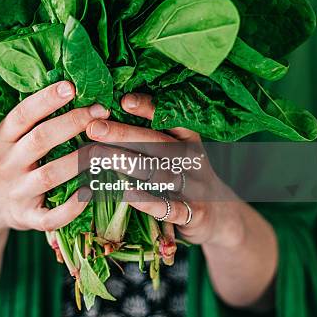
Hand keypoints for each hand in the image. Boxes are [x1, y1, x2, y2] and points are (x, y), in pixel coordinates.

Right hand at [0, 80, 109, 234]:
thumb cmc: (10, 158)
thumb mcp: (10, 136)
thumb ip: (33, 117)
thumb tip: (72, 82)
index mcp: (2, 139)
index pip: (22, 115)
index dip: (46, 99)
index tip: (71, 86)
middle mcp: (8, 164)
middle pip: (40, 140)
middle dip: (72, 123)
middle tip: (100, 110)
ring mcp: (17, 193)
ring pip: (50, 176)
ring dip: (80, 160)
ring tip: (106, 148)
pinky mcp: (28, 219)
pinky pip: (50, 217)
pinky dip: (71, 208)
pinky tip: (90, 192)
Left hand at [85, 92, 243, 248]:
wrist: (223, 217)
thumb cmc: (187, 178)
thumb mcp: (179, 155)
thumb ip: (152, 140)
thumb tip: (108, 119)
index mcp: (189, 141)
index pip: (169, 119)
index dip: (148, 108)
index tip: (123, 100)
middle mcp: (192, 159)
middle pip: (157, 143)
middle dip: (124, 134)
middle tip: (94, 128)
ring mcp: (194, 187)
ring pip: (158, 172)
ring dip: (126, 164)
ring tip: (98, 156)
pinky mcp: (193, 213)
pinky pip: (169, 207)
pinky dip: (148, 202)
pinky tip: (127, 195)